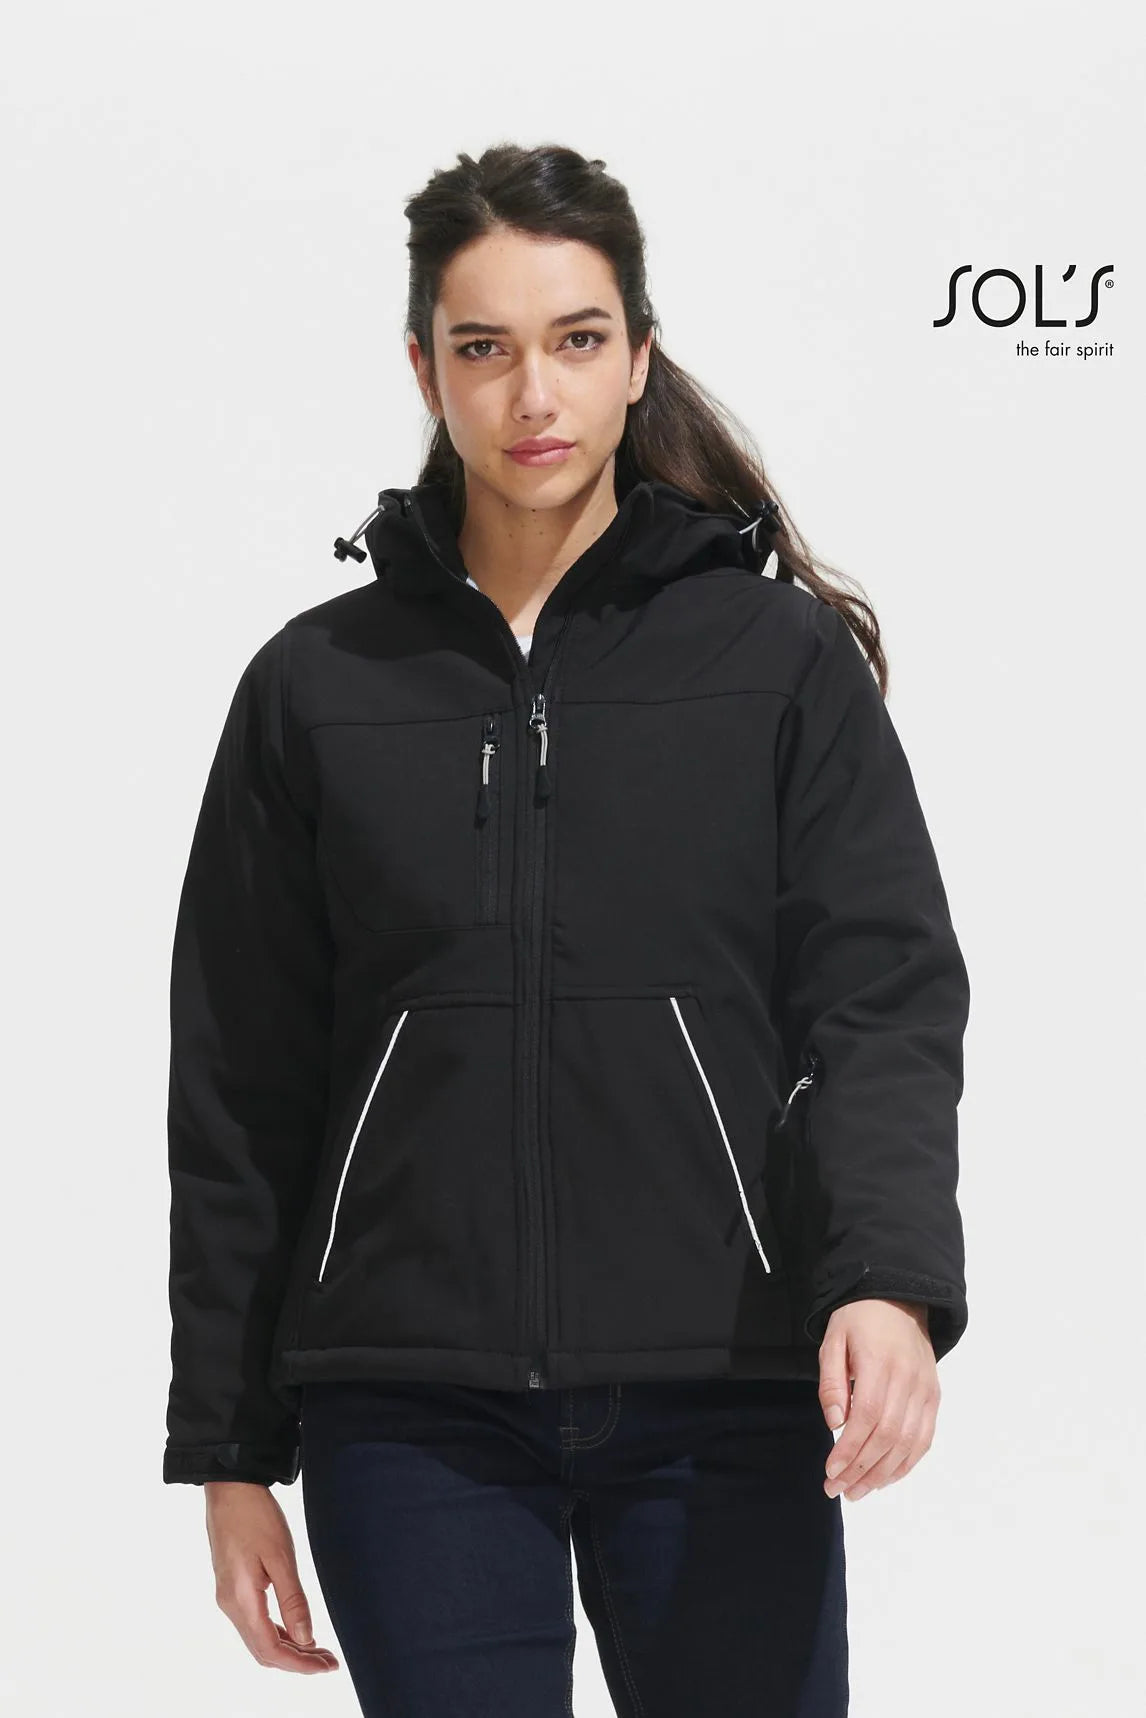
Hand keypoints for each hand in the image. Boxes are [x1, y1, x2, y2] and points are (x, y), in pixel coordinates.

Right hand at [205, 1481, 339, 1673]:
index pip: (271, 1649)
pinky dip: (277, 1632)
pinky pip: (255, 1622)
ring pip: (259, 1638)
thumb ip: (292, 1600)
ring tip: (319, 1649)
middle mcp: (230, 1605)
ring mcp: (229, 1596)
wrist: (230, 1487)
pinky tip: (296, 1629)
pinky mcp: (233, 1587)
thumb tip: (305, 1638)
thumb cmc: (255, 1515)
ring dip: (288, 1648)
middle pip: (264, 1650)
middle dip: (297, 1661)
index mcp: (240, 1600)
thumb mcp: (280, 1556)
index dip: (300, 1664)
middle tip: (328, 1661)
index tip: (327, 1667)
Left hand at [816, 1299, 938, 1502]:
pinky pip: (923, 1439)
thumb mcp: (834, 1340)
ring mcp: (925, 1390)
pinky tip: (885, 1478)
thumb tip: (835, 1422)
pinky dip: (905, 1464)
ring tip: (857, 1491)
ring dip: (882, 1474)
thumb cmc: (859, 1320)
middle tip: (837, 1489)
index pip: (867, 1417)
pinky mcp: (933, 1397)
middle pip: (887, 1436)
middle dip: (861, 1469)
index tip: (830, 1471)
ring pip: (908, 1444)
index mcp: (879, 1363)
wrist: (898, 1299)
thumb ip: (831, 1381)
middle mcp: (908, 1379)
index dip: (850, 1450)